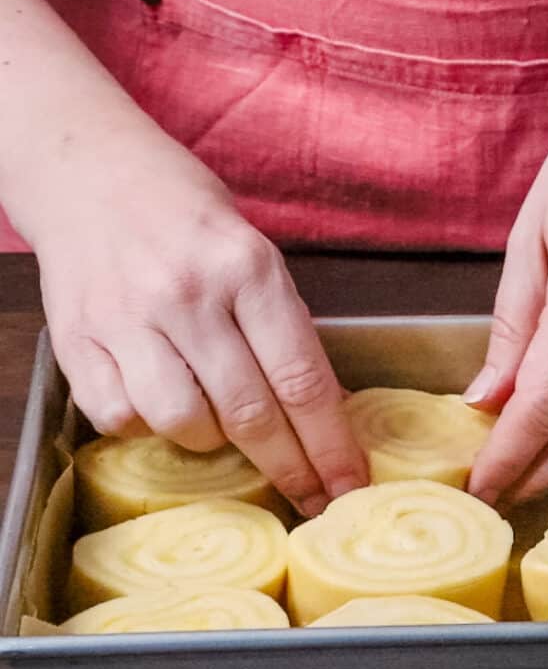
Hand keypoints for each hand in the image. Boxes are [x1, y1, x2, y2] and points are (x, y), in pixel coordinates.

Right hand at [32, 125, 366, 516]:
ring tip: (219, 422)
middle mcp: (188, 295)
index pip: (302, 379)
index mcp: (247, 267)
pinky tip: (159, 401)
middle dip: (291, 467)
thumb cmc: (184, 214)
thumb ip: (280, 326)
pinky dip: (148, 426)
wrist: (89, 172)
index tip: (349, 484)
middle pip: (252, 414)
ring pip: (185, 425)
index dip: (330, 445)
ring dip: (213, 442)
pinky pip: (122, 419)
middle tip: (312, 496)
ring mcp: (128, 319)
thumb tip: (323, 410)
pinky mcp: (78, 340)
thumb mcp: (252, 251)